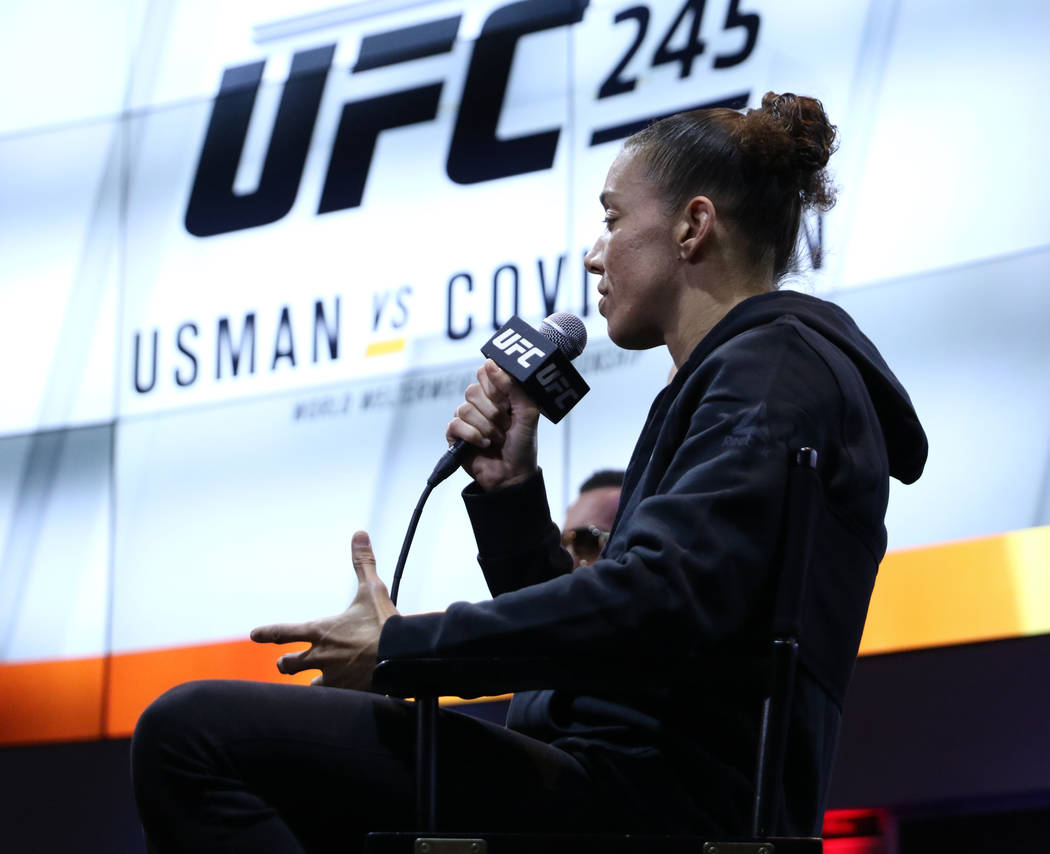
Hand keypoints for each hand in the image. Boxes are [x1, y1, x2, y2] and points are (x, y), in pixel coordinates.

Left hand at [250, 531, 398, 689]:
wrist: (401, 656)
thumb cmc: (384, 622)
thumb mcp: (373, 589)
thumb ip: (363, 563)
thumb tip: (359, 533)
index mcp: (320, 630)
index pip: (283, 632)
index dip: (267, 633)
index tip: (255, 635)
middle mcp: (319, 655)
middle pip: (287, 665)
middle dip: (286, 663)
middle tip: (286, 663)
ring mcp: (331, 677)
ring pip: (307, 686)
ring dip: (311, 683)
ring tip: (317, 683)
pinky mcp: (345, 693)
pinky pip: (330, 699)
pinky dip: (334, 697)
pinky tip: (340, 697)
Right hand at [446, 359, 539, 490]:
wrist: (514, 474)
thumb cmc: (523, 443)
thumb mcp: (527, 412)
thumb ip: (513, 386)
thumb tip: (489, 363)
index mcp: (497, 393)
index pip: (485, 372)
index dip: (495, 386)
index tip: (507, 402)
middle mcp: (480, 402)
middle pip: (473, 390)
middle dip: (493, 412)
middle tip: (506, 426)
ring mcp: (466, 418)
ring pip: (465, 409)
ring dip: (486, 428)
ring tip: (497, 439)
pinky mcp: (455, 434)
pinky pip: (456, 424)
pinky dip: (473, 436)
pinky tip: (484, 444)